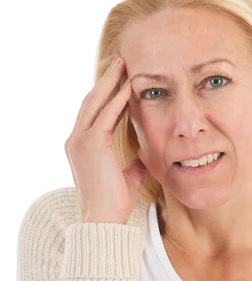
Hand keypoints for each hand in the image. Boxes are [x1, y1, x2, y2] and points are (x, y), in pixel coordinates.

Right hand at [64, 55, 147, 223]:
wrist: (103, 218)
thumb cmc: (114, 201)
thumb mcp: (126, 177)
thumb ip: (133, 164)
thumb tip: (145, 158)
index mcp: (81, 146)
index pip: (94, 112)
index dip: (106, 94)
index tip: (120, 79)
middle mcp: (76, 139)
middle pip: (91, 101)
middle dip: (106, 80)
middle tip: (121, 62)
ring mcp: (80, 141)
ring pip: (95, 103)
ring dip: (110, 82)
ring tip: (124, 65)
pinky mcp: (91, 145)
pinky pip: (105, 116)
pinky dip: (117, 101)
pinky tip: (130, 88)